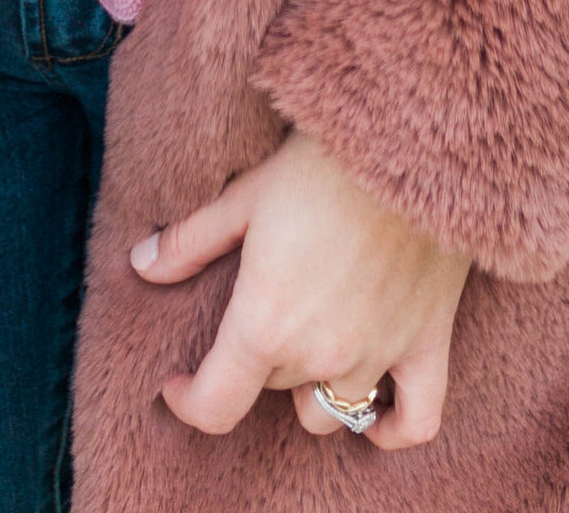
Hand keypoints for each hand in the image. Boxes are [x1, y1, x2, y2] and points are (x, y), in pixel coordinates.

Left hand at [132, 126, 471, 449]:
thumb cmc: (321, 163)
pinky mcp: (427, 346)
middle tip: (259, 310)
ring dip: (312, 383)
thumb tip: (141, 264)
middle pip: (272, 389)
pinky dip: (391, 429)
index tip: (179, 381)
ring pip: (330, 407)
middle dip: (257, 360)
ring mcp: (377, 357)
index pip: (216, 406)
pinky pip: (415, 420)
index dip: (189, 401)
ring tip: (309, 343)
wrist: (409, 141)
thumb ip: (190, 241)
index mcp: (265, 325)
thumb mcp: (244, 195)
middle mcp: (320, 356)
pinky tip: (375, 418)